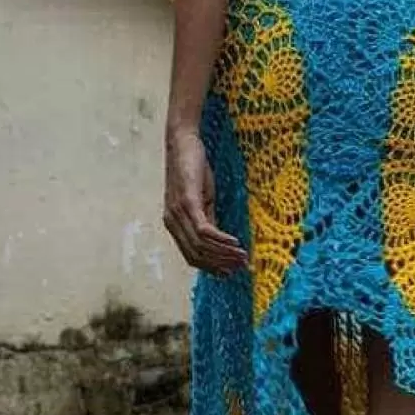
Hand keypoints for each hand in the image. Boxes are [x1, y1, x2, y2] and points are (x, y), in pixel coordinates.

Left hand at [163, 129, 247, 273]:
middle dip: (220, 265)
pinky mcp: (188, 202)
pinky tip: (235, 243)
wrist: (183, 142)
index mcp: (174, 223)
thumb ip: (206, 219)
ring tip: (242, 257)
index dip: (211, 267)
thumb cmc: (193, 168)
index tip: (230, 272)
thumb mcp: (202, 198)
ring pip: (201, 246)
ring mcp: (178, 213)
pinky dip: (221, 240)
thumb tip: (217, 239)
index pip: (191, 255)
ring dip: (224, 254)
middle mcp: (172, 222)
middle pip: (196, 255)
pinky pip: (204, 230)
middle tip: (241, 267)